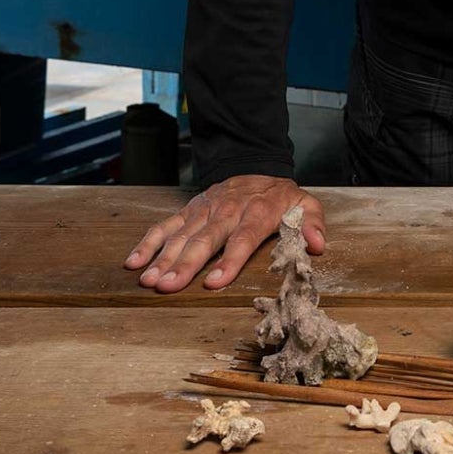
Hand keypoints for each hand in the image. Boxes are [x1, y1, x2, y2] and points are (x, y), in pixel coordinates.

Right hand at [123, 175, 324, 293]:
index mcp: (256, 213)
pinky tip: (134, 262)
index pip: (243, 239)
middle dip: (184, 265)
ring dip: (163, 259)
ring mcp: (204, 211)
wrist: (255, 166)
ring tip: (149, 281)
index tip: (214, 284)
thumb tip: (318, 244)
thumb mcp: (305, 205)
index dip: (229, 261)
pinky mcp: (189, 211)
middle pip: (205, 240)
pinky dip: (148, 243)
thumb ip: (313, 223)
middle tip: (167, 287)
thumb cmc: (279, 197)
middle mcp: (226, 211)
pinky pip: (165, 226)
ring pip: (181, 235)